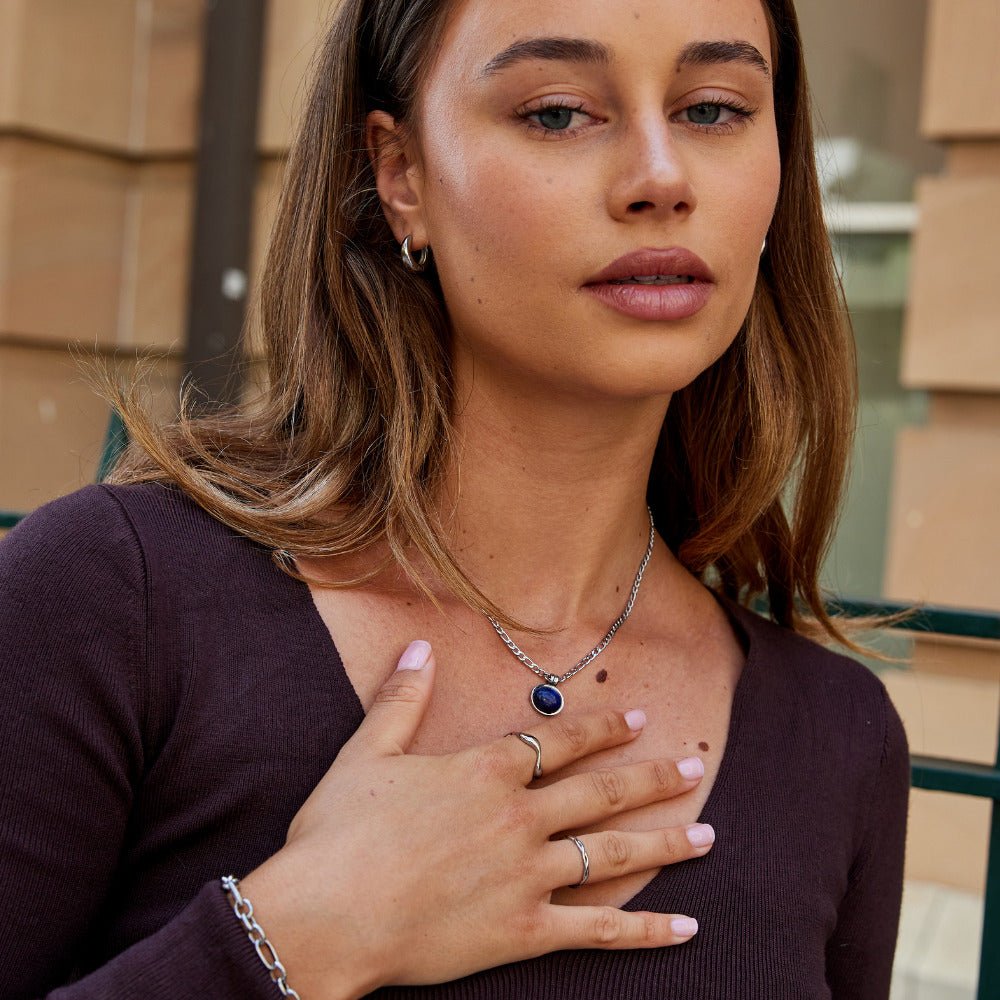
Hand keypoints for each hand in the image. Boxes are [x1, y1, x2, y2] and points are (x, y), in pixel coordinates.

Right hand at [240, 640, 711, 998]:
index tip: (638, 718)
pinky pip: (599, 931)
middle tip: (693, 766)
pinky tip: (686, 926)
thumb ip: (403, 697)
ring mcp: (527, 876)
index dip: (602, 729)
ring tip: (708, 833)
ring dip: (665, 841)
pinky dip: (647, 930)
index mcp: (486, 771)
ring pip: (613, 854)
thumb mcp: (367, 752)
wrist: (326, 916)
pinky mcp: (525, 932)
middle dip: (652, 777)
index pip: (560, 741)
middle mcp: (518, 817)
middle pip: (601, 792)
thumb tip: (421, 645)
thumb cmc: (339, 833)